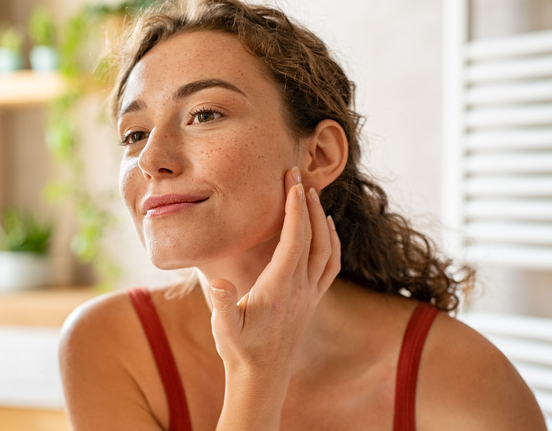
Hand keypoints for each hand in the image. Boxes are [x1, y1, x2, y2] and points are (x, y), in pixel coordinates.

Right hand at [207, 167, 339, 423]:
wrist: (262, 376)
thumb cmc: (240, 349)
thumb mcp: (224, 328)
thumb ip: (222, 305)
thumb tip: (220, 284)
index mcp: (280, 287)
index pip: (294, 239)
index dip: (295, 208)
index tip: (292, 181)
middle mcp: (301, 287)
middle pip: (313, 237)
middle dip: (307, 203)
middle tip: (299, 175)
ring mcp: (310, 294)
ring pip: (326, 249)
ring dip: (321, 219)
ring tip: (312, 195)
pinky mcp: (312, 300)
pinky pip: (330, 265)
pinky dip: (332, 242)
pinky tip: (326, 230)